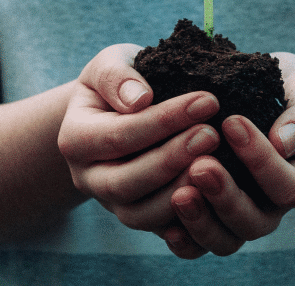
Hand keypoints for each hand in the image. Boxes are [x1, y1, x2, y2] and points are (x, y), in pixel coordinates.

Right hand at [57, 44, 221, 233]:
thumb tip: (140, 98)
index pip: (119, 135)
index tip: (207, 100)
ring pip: (141, 215)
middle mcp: (88, 178)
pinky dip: (188, 219)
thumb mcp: (111, 63)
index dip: (163, 121)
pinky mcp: (139, 218)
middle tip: (212, 134)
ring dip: (181, 191)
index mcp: (75, 139)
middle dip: (172, 159)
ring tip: (218, 163)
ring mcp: (112, 204)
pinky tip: (216, 194)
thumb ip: (117, 76)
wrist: (118, 111)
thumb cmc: (121, 82)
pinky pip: (161, 231)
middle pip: (126, 182)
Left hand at [163, 52, 294, 258]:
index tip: (232, 122)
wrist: (263, 97)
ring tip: (179, 194)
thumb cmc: (288, 90)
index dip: (261, 160)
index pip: (288, 186)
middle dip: (226, 196)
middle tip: (200, 165)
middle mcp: (272, 207)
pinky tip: (166, 224)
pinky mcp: (210, 221)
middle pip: (254, 222)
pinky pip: (198, 247)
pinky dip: (184, 240)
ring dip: (201, 221)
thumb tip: (283, 142)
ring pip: (225, 242)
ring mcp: (240, 218)